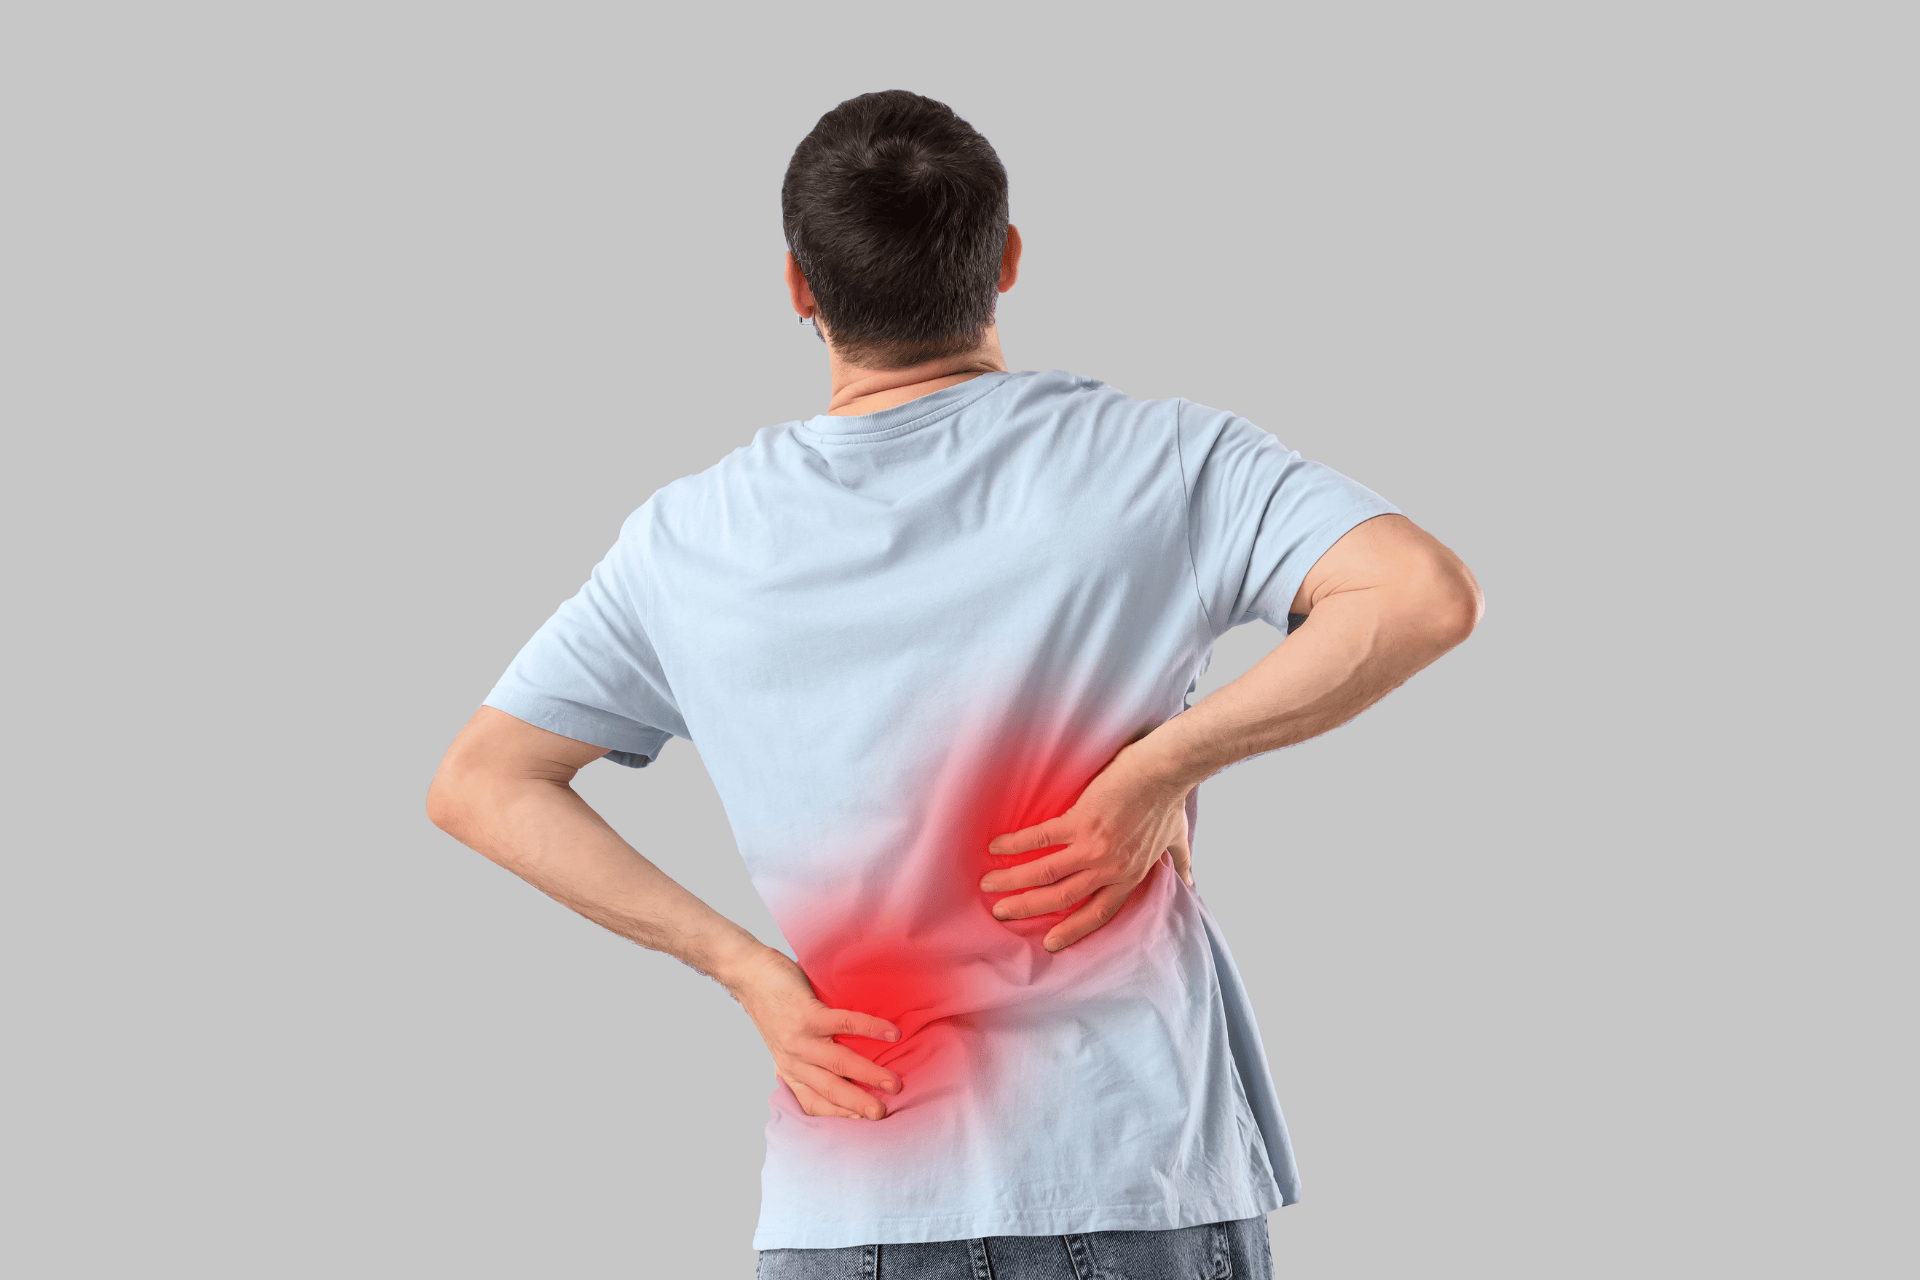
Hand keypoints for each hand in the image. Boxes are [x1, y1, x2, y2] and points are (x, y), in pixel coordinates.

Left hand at [727, 945, 901, 1119]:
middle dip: (858, 1105)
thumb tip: (841, 1071)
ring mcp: (799, 1039)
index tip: (866, 1123)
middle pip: (830, 1089)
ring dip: (868, 1075)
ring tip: (893, 1083)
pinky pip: (842, 1024)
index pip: (814, 1103)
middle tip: (882, 1114)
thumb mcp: (785, 1043)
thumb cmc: (775, 1008)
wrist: (750, 976)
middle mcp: (794, 1061)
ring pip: (838, 1063)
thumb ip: (806, 1059)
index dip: (840, 1115)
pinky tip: (890, 1033)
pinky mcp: (806, 1015)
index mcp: (791, 1071)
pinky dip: (868, 1029)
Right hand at [978, 737, 1194, 951]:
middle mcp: (1108, 869)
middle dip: (1028, 908)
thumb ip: (1180, 863)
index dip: (1073, 930)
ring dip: (1013, 882)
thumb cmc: (1169, 801)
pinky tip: (996, 847)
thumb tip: (1191, 880)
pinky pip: (1040, 838)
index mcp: (1129, 876)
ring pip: (1045, 874)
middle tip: (1002, 912)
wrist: (1163, 771)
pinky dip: (1015, 845)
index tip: (1050, 943)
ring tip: (989, 884)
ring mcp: (1093, 848)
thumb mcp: (1177, 840)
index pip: (1098, 913)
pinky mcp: (1080, 822)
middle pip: (1062, 899)